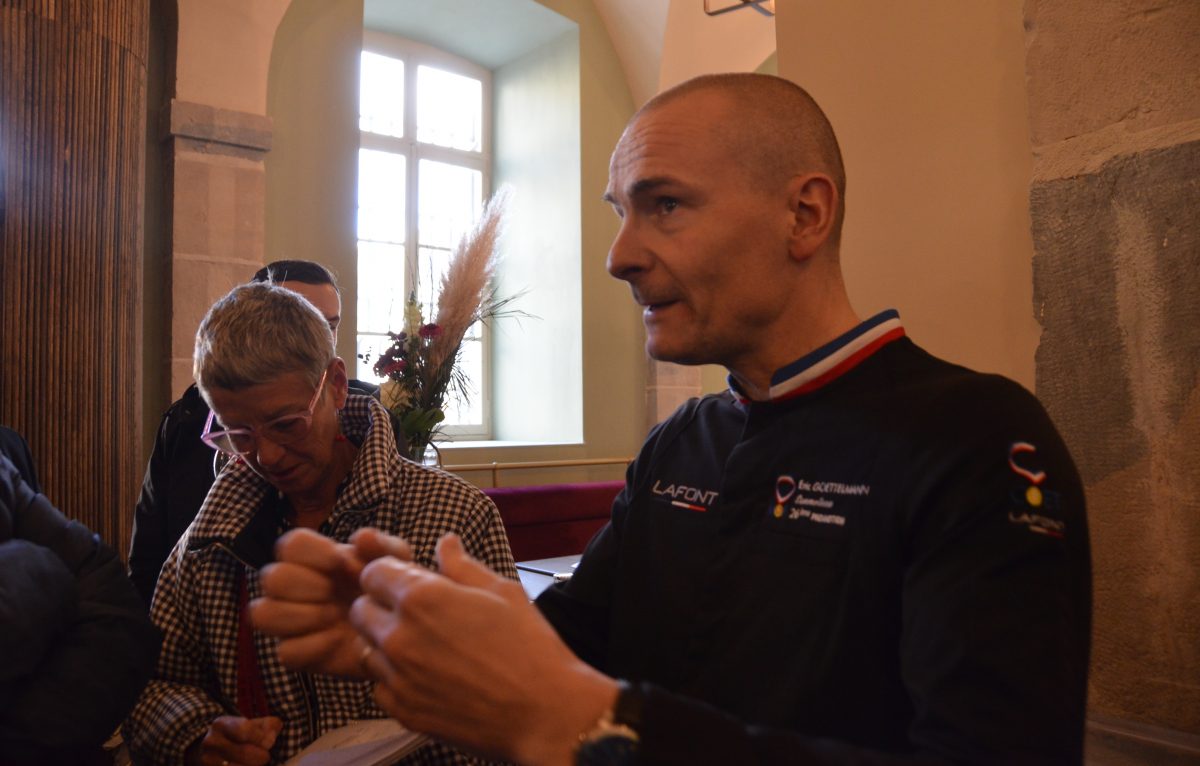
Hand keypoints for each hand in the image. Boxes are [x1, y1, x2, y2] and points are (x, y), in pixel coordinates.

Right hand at [184, 715, 282, 765]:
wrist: (208, 752)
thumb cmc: (236, 737)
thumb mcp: (250, 725)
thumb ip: (267, 725)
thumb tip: (273, 733)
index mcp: (221, 724)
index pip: (246, 730)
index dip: (262, 738)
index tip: (269, 742)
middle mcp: (211, 742)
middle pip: (244, 752)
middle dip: (262, 756)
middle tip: (264, 756)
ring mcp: (207, 761)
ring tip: (255, 763)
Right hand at [250, 527, 410, 676]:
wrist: (404, 633)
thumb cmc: (392, 590)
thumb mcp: (397, 564)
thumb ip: (383, 548)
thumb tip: (362, 537)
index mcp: (316, 558)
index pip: (290, 544)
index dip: (310, 551)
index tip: (338, 563)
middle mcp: (296, 587)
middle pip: (270, 577)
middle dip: (303, 584)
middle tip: (333, 592)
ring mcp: (293, 622)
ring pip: (262, 613)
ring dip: (298, 615)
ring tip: (332, 616)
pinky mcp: (299, 653)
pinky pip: (285, 652)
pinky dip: (311, 647)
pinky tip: (337, 641)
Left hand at [352, 534, 617, 765]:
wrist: (544, 712)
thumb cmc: (530, 648)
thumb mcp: (502, 592)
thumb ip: (463, 566)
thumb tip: (445, 543)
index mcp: (422, 598)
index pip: (373, 573)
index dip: (390, 574)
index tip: (408, 582)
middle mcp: (400, 636)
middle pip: (361, 610)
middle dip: (380, 606)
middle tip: (414, 614)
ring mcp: (398, 677)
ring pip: (366, 650)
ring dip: (385, 644)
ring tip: (424, 648)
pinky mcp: (403, 711)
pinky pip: (379, 687)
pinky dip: (395, 679)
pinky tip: (427, 677)